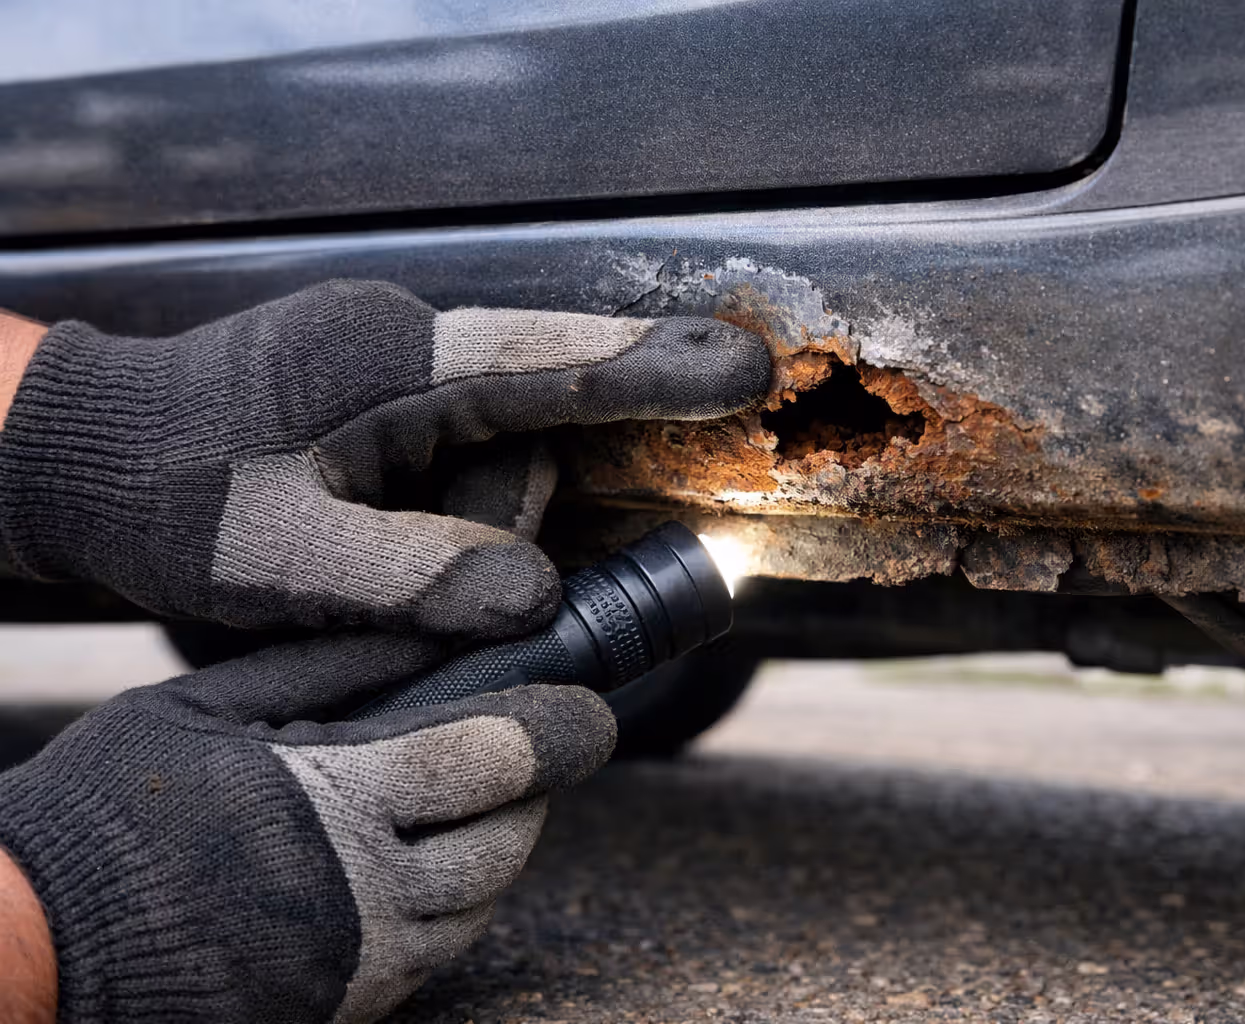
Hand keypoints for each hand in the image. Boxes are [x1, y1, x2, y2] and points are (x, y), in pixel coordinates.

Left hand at [0, 281, 768, 635]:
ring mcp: (401, 377)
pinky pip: (466, 462)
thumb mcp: (277, 557)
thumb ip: (412, 577)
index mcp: (390, 360)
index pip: (554, 360)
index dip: (661, 367)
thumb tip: (534, 598)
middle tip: (430, 562)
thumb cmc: (169, 500)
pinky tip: (399, 551)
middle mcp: (408, 351)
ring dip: (467, 532)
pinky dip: (459, 518)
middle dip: (518, 512)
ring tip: (355, 563)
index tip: (754, 367)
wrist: (88, 454)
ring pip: (502, 459)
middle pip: (537, 428)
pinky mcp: (393, 409)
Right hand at [0, 633, 614, 1023]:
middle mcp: (363, 893)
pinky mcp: (347, 1004)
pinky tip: (435, 857)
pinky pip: (441, 950)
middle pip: (507, 837)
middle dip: (537, 786)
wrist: (40, 944)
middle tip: (538, 741)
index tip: (589, 703)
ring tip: (484, 795)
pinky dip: (460, 899)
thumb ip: (329, 667)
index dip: (555, 727)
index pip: (492, 762)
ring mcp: (359, 961)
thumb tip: (429, 628)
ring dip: (503, 843)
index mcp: (332, 802)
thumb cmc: (113, 808)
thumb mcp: (209, 708)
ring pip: (484, 901)